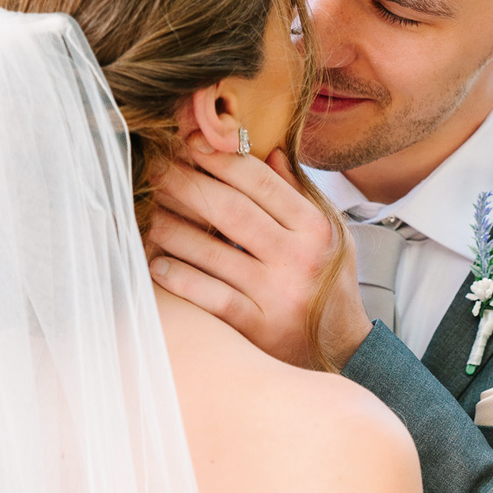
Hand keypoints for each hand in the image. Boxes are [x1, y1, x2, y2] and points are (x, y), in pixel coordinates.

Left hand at [148, 143, 371, 368]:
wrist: (343, 347)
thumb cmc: (329, 282)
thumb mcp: (330, 233)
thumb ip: (299, 195)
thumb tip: (267, 152)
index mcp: (315, 229)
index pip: (261, 183)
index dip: (220, 160)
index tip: (189, 145)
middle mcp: (299, 259)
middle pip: (231, 211)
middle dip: (186, 186)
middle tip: (155, 172)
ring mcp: (278, 295)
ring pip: (213, 253)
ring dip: (172, 230)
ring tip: (148, 216)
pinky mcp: (260, 328)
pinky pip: (211, 297)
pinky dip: (181, 280)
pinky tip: (157, 266)